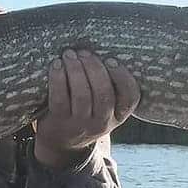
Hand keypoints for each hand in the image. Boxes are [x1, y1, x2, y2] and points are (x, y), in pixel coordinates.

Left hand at [34, 49, 140, 168]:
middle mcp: (102, 122)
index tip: (111, 60)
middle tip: (84, 52)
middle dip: (94, 68)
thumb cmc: (85, 112)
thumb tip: (103, 44)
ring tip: (69, 54)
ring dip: (75, 70)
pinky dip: (58, 78)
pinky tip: (56, 65)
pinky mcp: (60, 122)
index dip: (122, 77)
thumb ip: (108, 85)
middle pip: (103, 93)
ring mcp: (81, 124)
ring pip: (82, 95)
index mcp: (119, 114)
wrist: (61, 142)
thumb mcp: (103, 107)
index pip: (131, 97)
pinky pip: (60, 98)